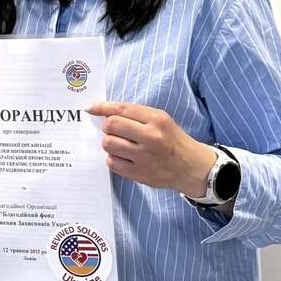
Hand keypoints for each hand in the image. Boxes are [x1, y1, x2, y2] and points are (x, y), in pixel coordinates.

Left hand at [87, 101, 215, 196]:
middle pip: (111, 125)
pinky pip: (111, 162)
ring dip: (109, 143)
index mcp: (156, 119)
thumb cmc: (171, 140)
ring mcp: (144, 156)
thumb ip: (135, 114)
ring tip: (120, 145)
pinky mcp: (139, 173)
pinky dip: (113, 159)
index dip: (101, 107)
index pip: (121, 109)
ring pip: (108, 144)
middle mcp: (151, 136)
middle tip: (114, 131)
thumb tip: (103, 111)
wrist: (191, 166)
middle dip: (107, 127)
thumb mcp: (160, 120)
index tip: (90, 108)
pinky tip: (124, 157)